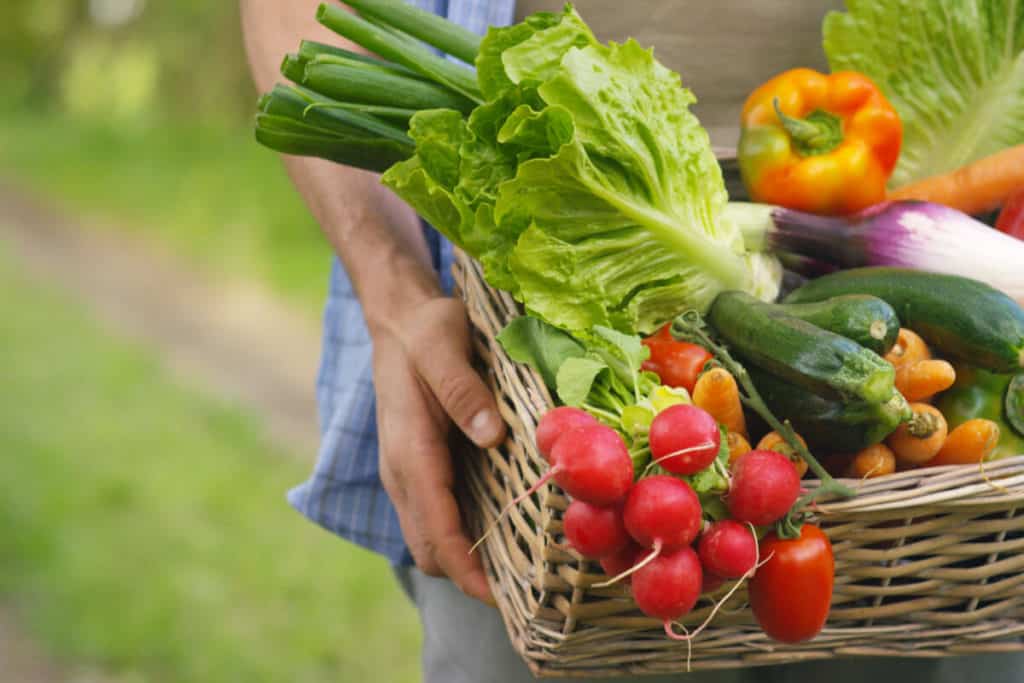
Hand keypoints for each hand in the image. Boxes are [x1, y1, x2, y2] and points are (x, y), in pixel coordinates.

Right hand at [373, 297, 505, 602]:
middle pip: (429, 548)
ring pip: (430, 538)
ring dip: (465, 561)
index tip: (501, 598)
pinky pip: (436, 516)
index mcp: (409, 450)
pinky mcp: (417, 468)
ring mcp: (406, 473)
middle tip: (525, 589)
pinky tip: (501, 529)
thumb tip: (490, 435)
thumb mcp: (443, 345)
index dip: (466, 570)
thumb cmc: (426, 330)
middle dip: (469, 577)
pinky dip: (461, 536)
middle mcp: (401, 472)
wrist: (399, 319)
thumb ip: (462, 389)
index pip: (435, 529)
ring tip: (519, 570)